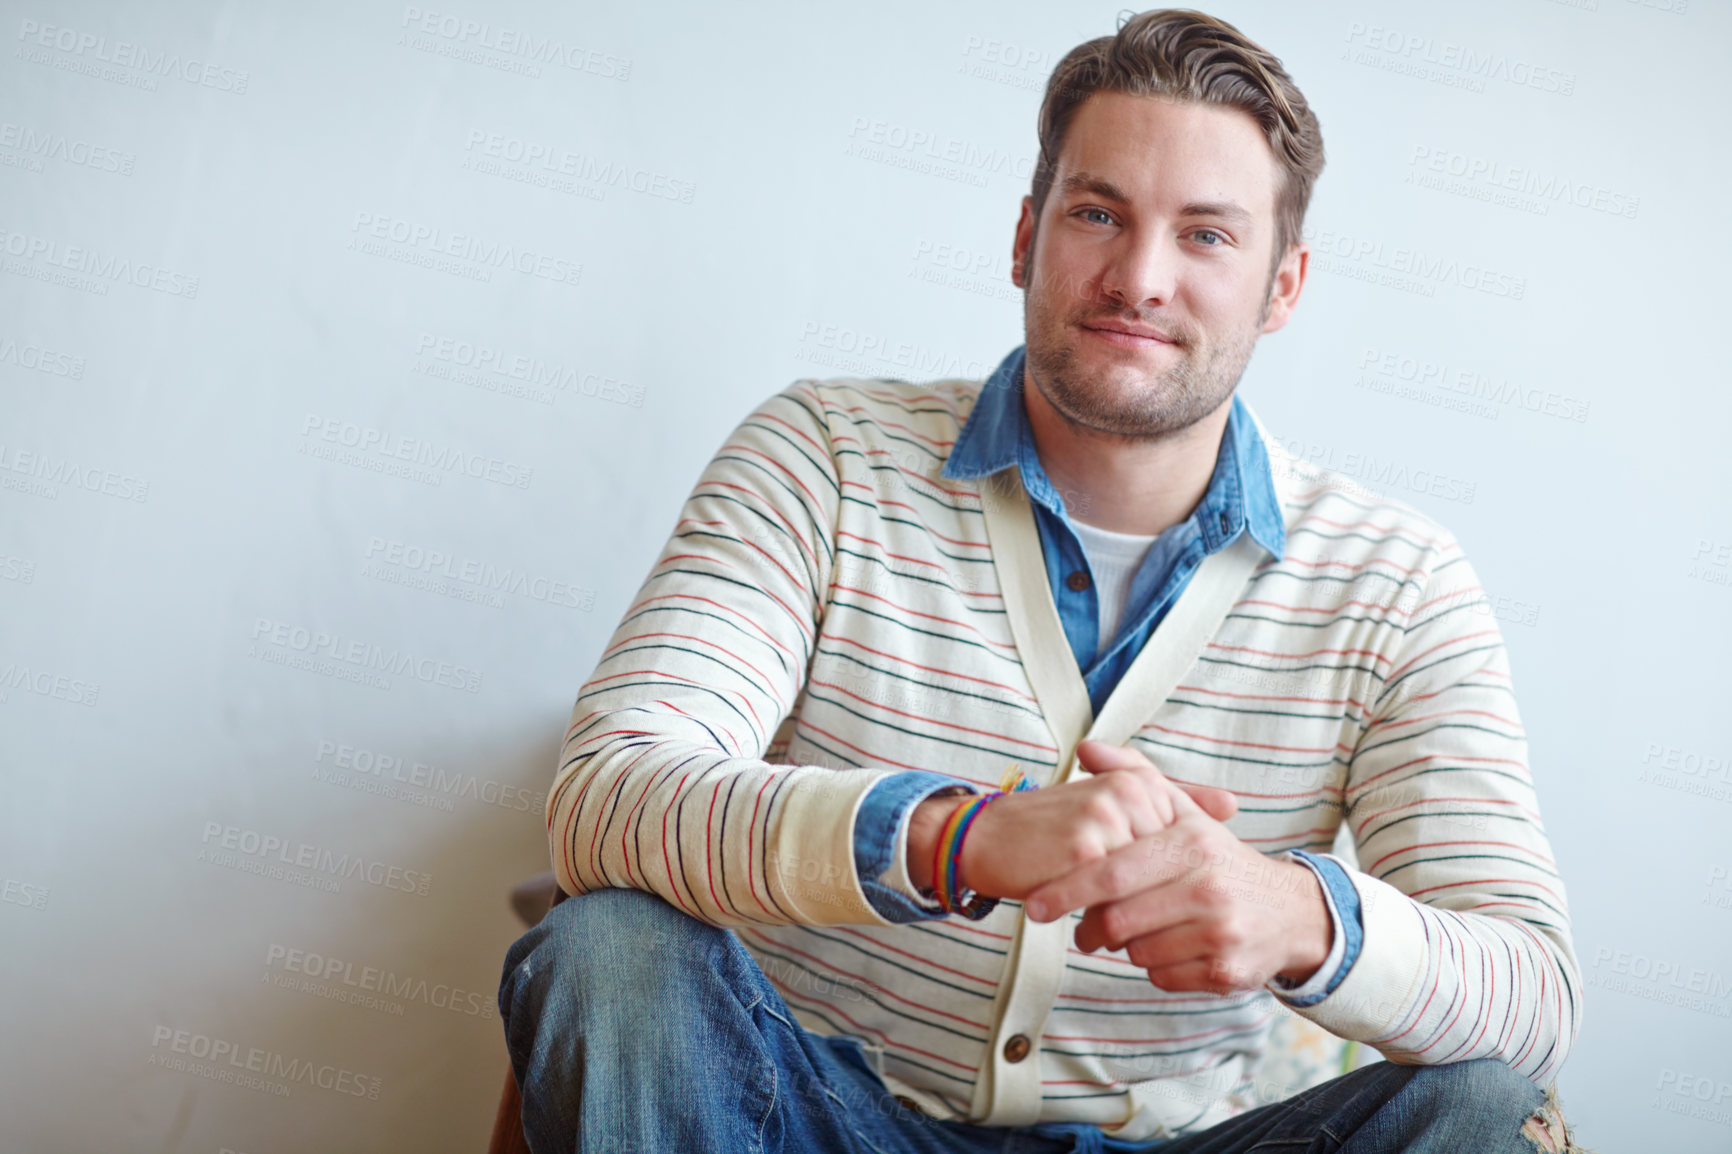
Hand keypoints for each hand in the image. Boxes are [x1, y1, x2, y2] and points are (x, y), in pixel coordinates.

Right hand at [906, 739, 1239, 899]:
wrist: (986, 839)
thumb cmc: (1052, 831)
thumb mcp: (1114, 810)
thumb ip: (1174, 802)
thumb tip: (1232, 803)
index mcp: (1139, 780)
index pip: (1179, 849)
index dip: (1167, 884)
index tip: (1159, 903)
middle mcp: (1127, 791)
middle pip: (1162, 870)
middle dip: (1149, 905)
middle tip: (1132, 925)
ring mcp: (1105, 817)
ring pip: (1140, 888)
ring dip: (1126, 916)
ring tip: (1102, 927)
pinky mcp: (1083, 849)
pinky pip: (1111, 898)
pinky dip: (1103, 918)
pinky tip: (1085, 925)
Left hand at [1021, 741, 1331, 993]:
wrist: (1288, 909)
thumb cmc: (1217, 857)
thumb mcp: (1183, 811)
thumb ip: (1133, 775)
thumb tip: (1085, 748)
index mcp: (1193, 842)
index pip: (1112, 873)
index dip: (1068, 892)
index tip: (1035, 905)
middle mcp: (1210, 887)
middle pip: (1118, 920)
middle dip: (1092, 928)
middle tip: (1086, 930)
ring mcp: (1221, 932)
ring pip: (1136, 952)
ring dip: (1127, 946)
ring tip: (1142, 928)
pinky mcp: (1227, 971)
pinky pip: (1162, 977)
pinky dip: (1156, 966)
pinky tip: (1171, 946)